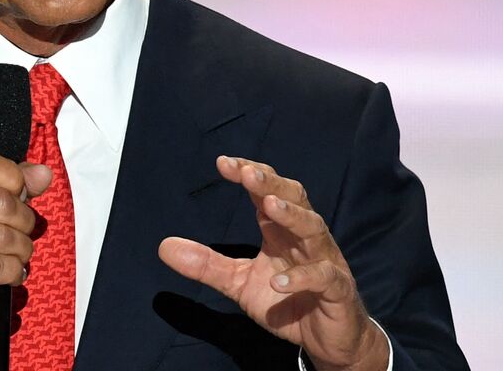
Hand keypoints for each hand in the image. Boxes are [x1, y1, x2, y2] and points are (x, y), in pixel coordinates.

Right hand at [0, 151, 52, 362]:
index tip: (17, 194)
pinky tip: (9, 272)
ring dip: (22, 248)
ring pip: (4, 237)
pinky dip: (14, 270)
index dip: (14, 178)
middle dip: (23, 219)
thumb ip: (12, 182)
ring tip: (16, 254)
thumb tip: (43, 174)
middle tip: (19, 231)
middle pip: (1, 202)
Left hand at [158, 156, 389, 370]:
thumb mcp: (240, 283)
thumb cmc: (287, 303)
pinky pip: (323, 277)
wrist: (327, 340)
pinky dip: (302, 277)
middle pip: (294, 198)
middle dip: (271, 183)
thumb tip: (164, 246)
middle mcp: (304, 238)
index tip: (223, 163)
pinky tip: (280, 282)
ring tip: (269, 206)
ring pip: (313, 227)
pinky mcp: (337, 289)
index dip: (248, 175)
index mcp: (280, 231)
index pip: (267, 191)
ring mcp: (324, 260)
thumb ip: (207, 264)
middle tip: (247, 173)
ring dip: (292, 215)